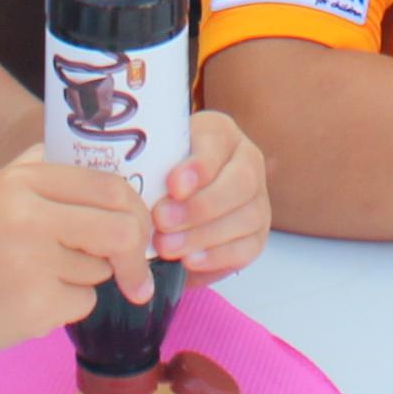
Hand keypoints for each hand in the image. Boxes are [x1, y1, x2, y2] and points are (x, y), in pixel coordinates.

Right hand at [0, 151, 156, 362]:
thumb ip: (44, 177)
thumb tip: (113, 181)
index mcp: (21, 180)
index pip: (110, 186)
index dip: (137, 209)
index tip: (141, 229)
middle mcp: (30, 215)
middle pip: (121, 228)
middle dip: (136, 253)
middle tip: (135, 273)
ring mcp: (32, 263)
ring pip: (100, 271)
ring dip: (84, 280)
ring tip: (32, 279)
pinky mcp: (31, 309)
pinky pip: (79, 304)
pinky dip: (63, 308)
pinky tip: (21, 304)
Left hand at [155, 111, 269, 282]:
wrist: (179, 200)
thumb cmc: (161, 174)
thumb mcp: (156, 158)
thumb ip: (151, 163)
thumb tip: (134, 186)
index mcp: (221, 133)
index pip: (218, 143)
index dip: (198, 166)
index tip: (173, 185)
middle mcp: (247, 162)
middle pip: (241, 182)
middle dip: (199, 206)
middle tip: (161, 220)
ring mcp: (258, 200)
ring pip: (245, 217)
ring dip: (202, 235)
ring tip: (166, 246)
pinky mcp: (257, 235)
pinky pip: (246, 248)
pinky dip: (217, 257)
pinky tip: (190, 260)